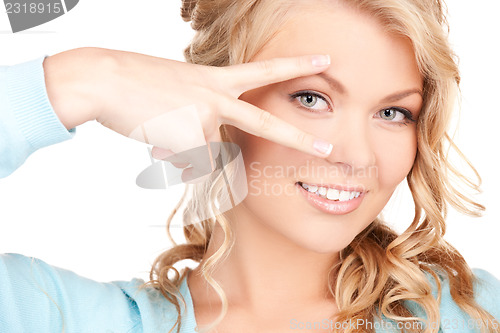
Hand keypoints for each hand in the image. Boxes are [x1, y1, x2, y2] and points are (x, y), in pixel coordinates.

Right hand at [44, 47, 333, 161]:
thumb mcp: (180, 87)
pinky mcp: (189, 141)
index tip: (323, 60)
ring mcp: (205, 120)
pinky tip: (154, 138)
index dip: (294, 65)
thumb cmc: (140, 82)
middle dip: (298, 138)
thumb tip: (206, 149)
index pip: (264, 71)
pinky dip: (172, 159)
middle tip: (329, 148)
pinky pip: (188, 164)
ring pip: (208, 156)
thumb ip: (202, 113)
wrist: (106, 80)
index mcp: (216, 79)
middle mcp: (217, 98)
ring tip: (160, 131)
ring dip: (185, 153)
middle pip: (265, 124)